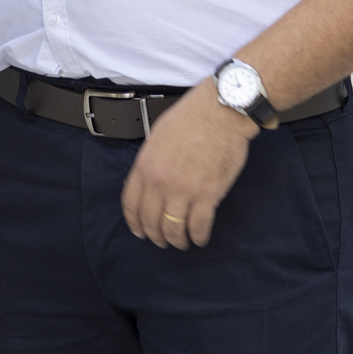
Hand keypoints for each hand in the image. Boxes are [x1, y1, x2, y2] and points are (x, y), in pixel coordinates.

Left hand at [121, 80, 258, 248]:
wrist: (221, 111)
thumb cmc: (191, 117)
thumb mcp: (158, 136)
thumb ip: (150, 161)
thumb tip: (148, 181)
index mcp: (146, 165)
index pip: (131, 204)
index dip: (134, 222)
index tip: (139, 231)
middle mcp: (161, 181)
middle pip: (151, 221)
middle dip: (155, 235)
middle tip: (162, 240)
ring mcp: (184, 190)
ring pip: (173, 229)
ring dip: (176, 240)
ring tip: (181, 242)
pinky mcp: (208, 195)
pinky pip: (198, 226)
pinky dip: (198, 237)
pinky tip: (199, 238)